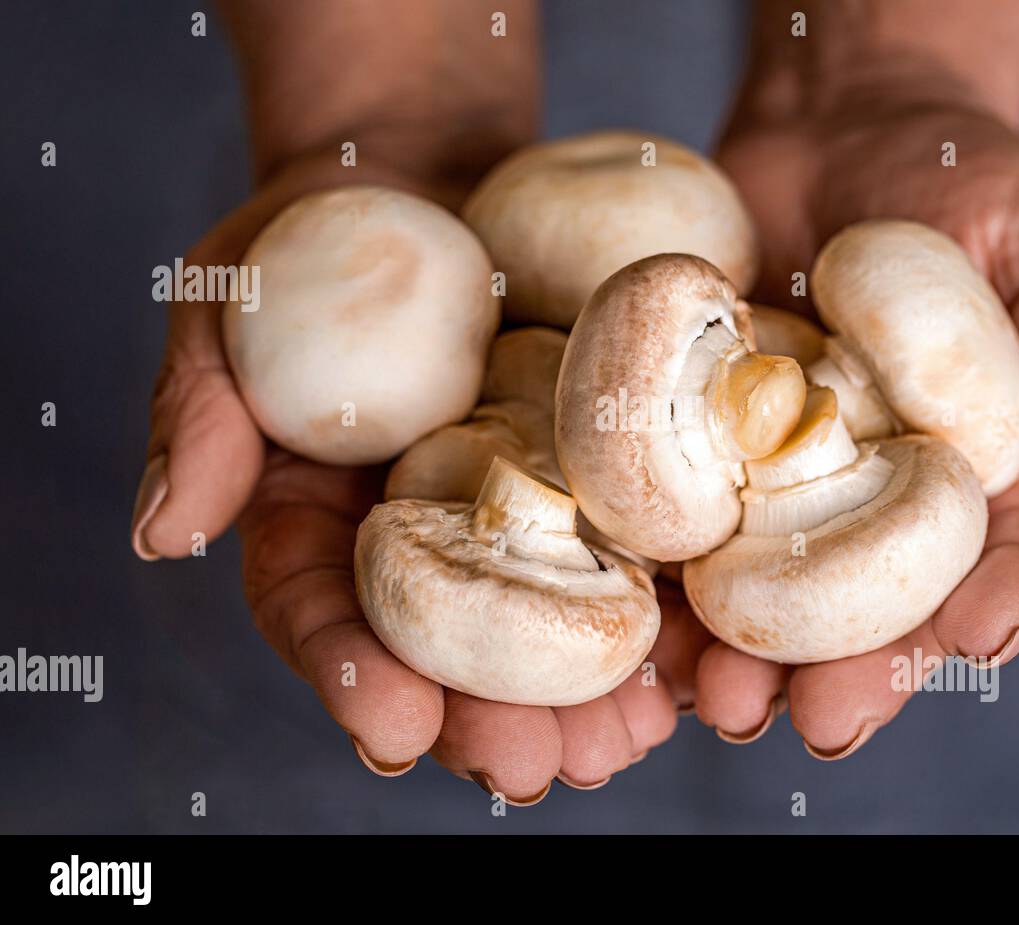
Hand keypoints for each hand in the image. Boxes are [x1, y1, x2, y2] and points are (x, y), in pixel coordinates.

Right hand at [130, 149, 698, 799]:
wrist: (431, 179)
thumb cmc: (309, 237)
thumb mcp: (226, 300)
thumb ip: (200, 412)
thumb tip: (164, 533)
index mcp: (321, 513)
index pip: (323, 607)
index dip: (351, 672)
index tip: (394, 728)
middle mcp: (422, 532)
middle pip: (449, 644)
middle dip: (485, 717)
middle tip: (527, 770)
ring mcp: (517, 508)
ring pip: (547, 622)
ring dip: (585, 696)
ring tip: (620, 742)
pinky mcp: (598, 471)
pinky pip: (632, 547)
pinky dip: (660, 608)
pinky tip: (691, 657)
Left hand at [693, 74, 1018, 755]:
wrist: (838, 123)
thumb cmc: (968, 178)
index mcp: (989, 471)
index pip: (1005, 557)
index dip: (990, 606)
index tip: (968, 644)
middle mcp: (883, 497)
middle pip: (875, 607)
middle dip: (853, 670)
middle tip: (821, 718)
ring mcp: (785, 481)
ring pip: (769, 593)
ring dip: (746, 657)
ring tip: (720, 696)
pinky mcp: (701, 447)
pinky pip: (678, 523)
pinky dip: (660, 579)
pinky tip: (644, 625)